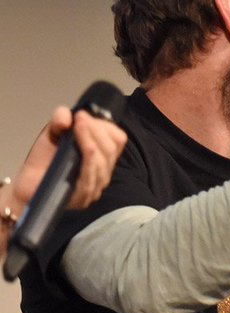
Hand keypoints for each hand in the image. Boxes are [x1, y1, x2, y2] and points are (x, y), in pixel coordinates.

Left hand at [11, 108, 126, 211]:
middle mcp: (103, 171)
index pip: (117, 140)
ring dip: (92, 140)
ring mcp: (95, 186)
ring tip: (79, 126)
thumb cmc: (43, 160)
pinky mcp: (83, 196)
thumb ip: (59, 119)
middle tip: (80, 119)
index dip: (104, 126)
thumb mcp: (52, 133)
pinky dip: (89, 157)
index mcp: (102, 156)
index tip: (83, 116)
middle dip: (97, 130)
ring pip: (103, 161)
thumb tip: (68, 117)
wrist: (28, 185)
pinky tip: (83, 146)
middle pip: (111, 148)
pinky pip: (91, 176)